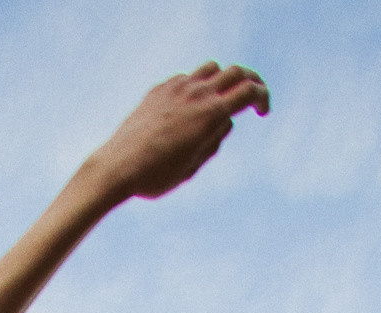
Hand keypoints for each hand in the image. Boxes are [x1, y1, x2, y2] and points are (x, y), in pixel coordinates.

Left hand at [94, 62, 269, 201]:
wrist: (117, 167)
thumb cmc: (155, 176)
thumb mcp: (193, 167)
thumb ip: (214, 142)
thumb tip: (226, 122)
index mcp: (211, 114)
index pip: (249, 90)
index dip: (262, 97)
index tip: (262, 112)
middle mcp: (197, 93)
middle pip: (236, 72)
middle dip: (250, 81)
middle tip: (253, 96)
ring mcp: (177, 87)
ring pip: (212, 68)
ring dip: (223, 79)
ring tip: (222, 98)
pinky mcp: (160, 89)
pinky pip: (187, 78)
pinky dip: (198, 86)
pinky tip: (191, 106)